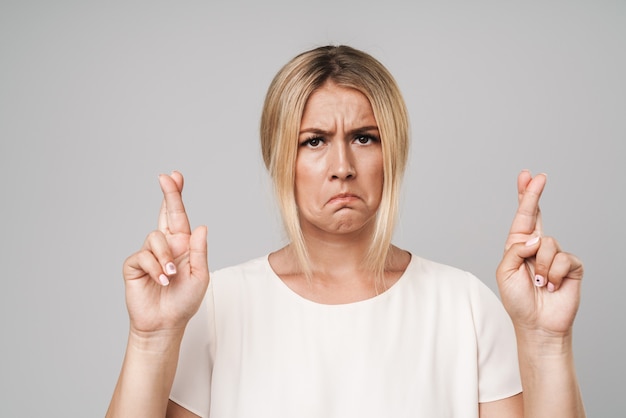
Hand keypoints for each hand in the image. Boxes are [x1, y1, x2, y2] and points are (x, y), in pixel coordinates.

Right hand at [122, 171, 208, 335]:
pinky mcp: (134, 265)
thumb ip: (199, 251)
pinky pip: (143, 256)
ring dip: (165, 257)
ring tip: (170, 275)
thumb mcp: (199, 276)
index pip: (180, 216)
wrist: (165, 323)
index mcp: (184, 245)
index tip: (175, 176)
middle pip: (165, 214)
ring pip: (155, 238)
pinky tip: (160, 280)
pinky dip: (154, 268)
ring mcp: (149, 254)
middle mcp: (166, 246)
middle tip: (166, 177)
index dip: (176, 196)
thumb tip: (201, 226)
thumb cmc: (184, 301)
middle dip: (168, 195)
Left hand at [496, 170, 583, 336]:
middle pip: (537, 215)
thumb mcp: (505, 272)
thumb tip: (536, 237)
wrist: (538, 324)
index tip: (526, 176)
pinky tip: (551, 286)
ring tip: (538, 283)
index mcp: (518, 246)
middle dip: (534, 195)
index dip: (525, 196)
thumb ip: (515, 250)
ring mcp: (555, 255)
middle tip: (537, 176)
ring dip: (540, 267)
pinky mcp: (571, 266)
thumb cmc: (518, 300)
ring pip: (547, 243)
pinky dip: (552, 274)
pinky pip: (562, 259)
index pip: (522, 217)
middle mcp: (536, 247)